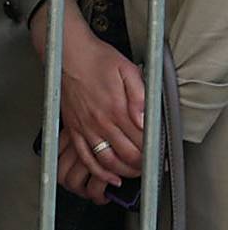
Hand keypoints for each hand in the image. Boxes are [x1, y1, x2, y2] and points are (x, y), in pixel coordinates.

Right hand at [37, 3, 144, 198]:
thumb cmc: (97, 58)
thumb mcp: (128, 70)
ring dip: (126, 172)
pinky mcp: (73, 128)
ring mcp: (86, 127)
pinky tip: (110, 177)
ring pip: (109, 162)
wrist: (68, 51)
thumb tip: (146, 121)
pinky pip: (86, 157)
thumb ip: (140, 96)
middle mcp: (101, 122)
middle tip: (153, 165)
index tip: (163, 154)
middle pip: (129, 156)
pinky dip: (99, 173)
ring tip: (136, 172)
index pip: (143, 142)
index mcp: (117, 109)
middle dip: (145, 165)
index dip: (156, 152)